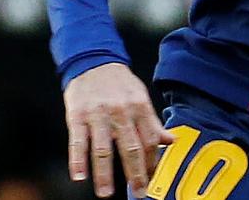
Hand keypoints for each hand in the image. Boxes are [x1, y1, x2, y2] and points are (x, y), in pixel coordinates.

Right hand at [63, 62, 173, 197]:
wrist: (94, 62)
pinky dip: (78, 160)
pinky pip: (78, 142)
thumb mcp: (141, 98)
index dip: (152, 162)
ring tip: (106, 194)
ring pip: (103, 149)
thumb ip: (153, 122)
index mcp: (140, 108)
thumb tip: (171, 141)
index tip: (152, 180)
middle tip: (139, 192)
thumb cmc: (120, 84)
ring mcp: (98, 115)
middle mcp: (122, 112)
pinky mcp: (77, 116)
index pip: (150, 140)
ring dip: (104, 174)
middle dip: (135, 173)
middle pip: (130, 147)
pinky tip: (79, 177)